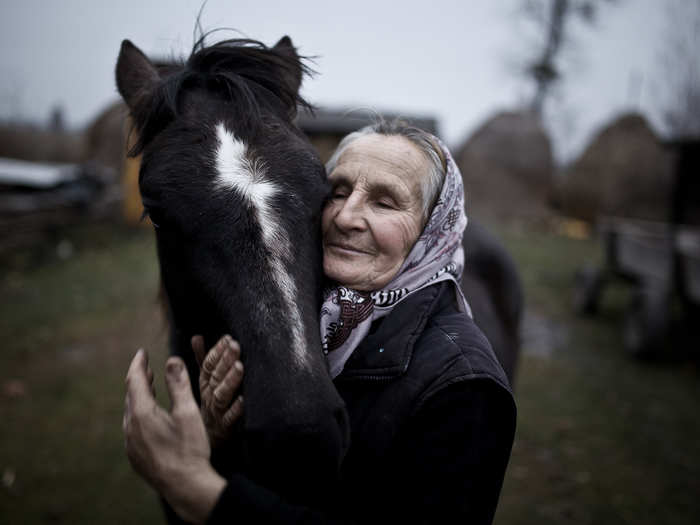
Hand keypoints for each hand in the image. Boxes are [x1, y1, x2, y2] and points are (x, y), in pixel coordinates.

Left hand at [123, 349, 225, 523]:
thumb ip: (179, 384)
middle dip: (139, 379)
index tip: (142, 352)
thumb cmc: (189, 448)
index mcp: (142, 414)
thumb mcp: (188, 412)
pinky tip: (150, 417)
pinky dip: (139, 414)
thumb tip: (172, 359)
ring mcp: (131, 444)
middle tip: (147, 367)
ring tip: (149, 388)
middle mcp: (131, 428)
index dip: (138, 364)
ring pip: (130, 413)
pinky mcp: (136, 456)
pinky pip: (133, 428)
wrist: (185, 486)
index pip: (135, 381)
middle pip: (130, 396)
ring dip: (139, 397)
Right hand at [191, 335, 244, 446]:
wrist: (204, 445)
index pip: (207, 366)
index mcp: (204, 386)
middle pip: (215, 377)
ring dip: (230, 381)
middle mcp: (208, 398)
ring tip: (239, 367)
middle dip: (225, 360)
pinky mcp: (224, 429)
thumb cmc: (207, 409)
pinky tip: (244, 400)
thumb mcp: (203, 384)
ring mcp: (216, 413)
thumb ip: (202, 360)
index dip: (217, 352)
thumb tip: (197, 337)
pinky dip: (236, 410)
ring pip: (221, 395)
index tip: (227, 338)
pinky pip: (229, 419)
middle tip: (235, 345)